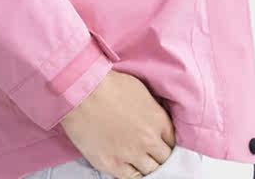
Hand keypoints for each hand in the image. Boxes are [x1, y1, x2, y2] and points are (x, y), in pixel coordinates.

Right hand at [59, 70, 175, 178]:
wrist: (82, 91)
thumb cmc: (108, 84)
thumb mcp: (140, 90)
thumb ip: (152, 110)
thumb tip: (155, 121)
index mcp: (157, 120)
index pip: (173, 142)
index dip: (166, 143)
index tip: (161, 143)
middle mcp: (148, 140)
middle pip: (164, 159)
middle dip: (160, 156)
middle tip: (152, 153)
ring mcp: (131, 155)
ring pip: (150, 172)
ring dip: (147, 166)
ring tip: (139, 159)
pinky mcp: (112, 165)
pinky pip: (131, 178)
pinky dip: (132, 173)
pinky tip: (129, 167)